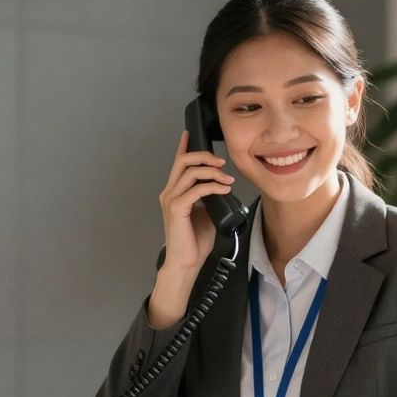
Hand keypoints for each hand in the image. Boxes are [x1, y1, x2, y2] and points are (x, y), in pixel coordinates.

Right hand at [148, 130, 234, 327]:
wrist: (186, 263)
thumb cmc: (195, 242)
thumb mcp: (207, 214)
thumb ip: (210, 198)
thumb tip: (223, 187)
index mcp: (175, 192)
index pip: (178, 164)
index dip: (184, 146)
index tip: (190, 133)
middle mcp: (169, 193)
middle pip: (183, 161)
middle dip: (204, 156)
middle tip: (222, 162)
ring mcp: (171, 200)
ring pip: (190, 172)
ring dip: (212, 172)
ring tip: (227, 179)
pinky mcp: (177, 209)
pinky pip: (196, 189)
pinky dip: (212, 186)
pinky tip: (224, 189)